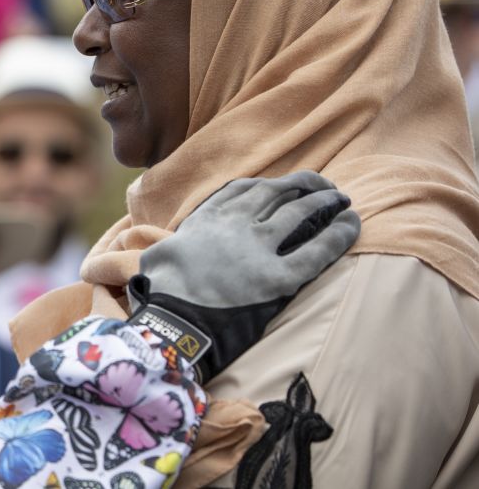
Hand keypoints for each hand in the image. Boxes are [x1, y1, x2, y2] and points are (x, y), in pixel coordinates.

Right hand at [126, 170, 359, 381]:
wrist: (173, 324)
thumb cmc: (161, 295)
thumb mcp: (158, 256)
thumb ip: (169, 245)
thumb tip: (157, 249)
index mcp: (206, 217)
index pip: (243, 189)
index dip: (268, 185)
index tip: (282, 186)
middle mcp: (233, 224)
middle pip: (276, 193)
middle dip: (304, 185)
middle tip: (324, 187)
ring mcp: (256, 249)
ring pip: (300, 214)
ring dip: (325, 202)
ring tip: (342, 200)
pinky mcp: (276, 279)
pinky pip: (316, 251)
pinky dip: (338, 235)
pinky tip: (352, 225)